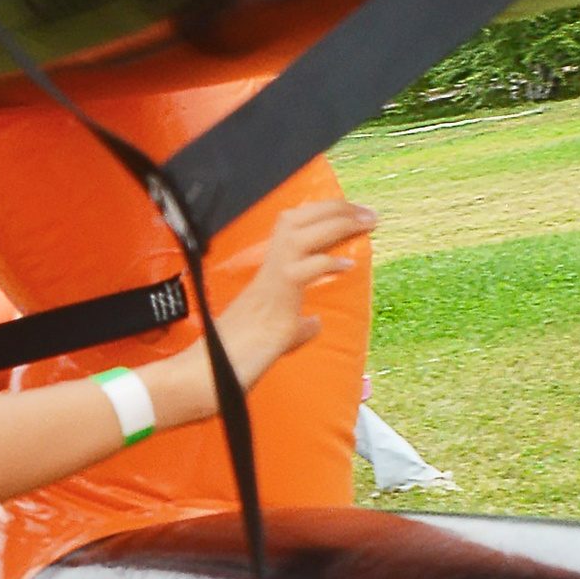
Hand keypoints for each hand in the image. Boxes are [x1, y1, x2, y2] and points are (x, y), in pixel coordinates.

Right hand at [211, 193, 376, 391]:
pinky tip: (348, 266)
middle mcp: (268, 267)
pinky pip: (305, 268)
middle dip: (336, 208)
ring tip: (366, 221)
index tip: (354, 216)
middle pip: (299, 217)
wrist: (212, 370)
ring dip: (336, 223)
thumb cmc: (241, 354)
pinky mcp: (276, 295)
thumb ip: (298, 325)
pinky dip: (329, 263)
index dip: (324, 215)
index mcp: (269, 271)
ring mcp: (271, 278)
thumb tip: (314, 323)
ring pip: (302, 232)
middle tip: (368, 212)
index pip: (294, 226)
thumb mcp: (278, 334)